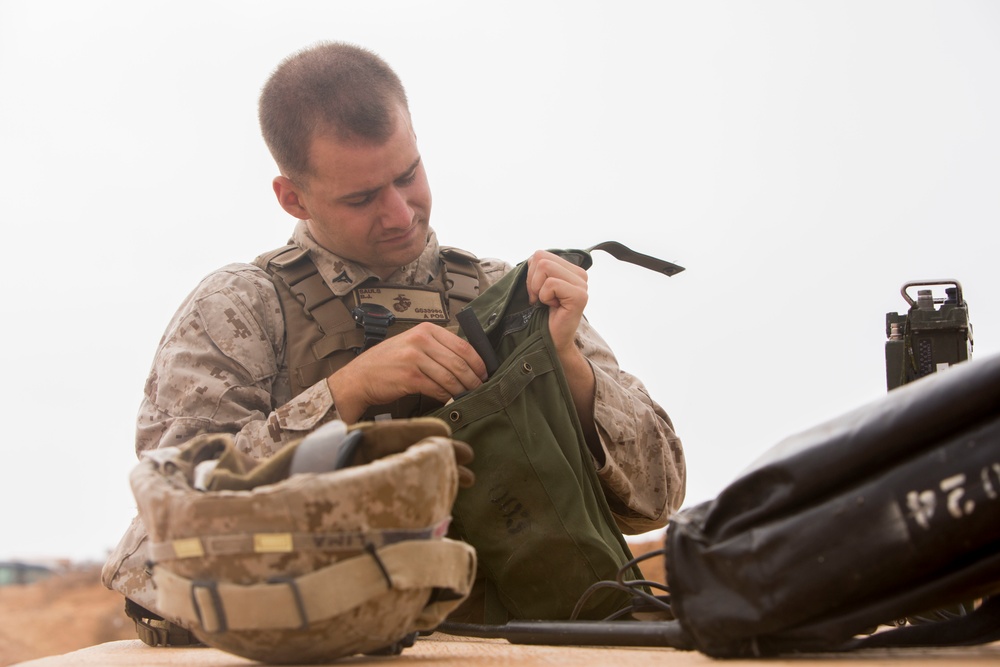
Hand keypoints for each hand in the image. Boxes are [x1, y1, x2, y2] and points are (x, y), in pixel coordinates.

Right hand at [327, 322, 487, 422]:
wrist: (359, 377)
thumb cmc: (387, 363)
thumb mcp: (412, 344)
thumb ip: (437, 348)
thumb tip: (468, 362)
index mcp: (425, 329)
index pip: (463, 345)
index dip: (478, 361)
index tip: (484, 373)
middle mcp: (420, 340)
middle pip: (459, 362)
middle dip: (473, 378)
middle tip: (479, 388)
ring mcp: (414, 358)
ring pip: (450, 377)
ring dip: (461, 389)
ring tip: (466, 395)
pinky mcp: (409, 377)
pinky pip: (437, 388)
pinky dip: (445, 396)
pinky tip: (446, 399)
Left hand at [525, 250, 588, 354]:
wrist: (552, 340)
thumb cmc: (543, 314)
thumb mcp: (539, 286)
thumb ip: (538, 268)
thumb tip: (532, 258)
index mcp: (571, 269)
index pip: (540, 254)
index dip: (531, 275)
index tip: (537, 293)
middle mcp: (580, 274)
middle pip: (540, 258)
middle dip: (532, 281)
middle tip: (540, 299)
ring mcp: (582, 284)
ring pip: (544, 267)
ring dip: (538, 289)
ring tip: (547, 303)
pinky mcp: (580, 296)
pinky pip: (551, 284)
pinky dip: (544, 297)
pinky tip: (554, 307)